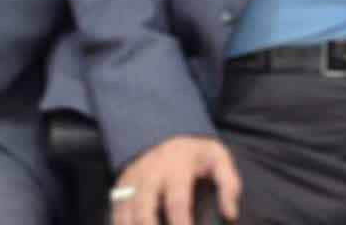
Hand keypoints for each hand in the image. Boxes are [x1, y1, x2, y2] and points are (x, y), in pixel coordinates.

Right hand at [112, 135, 241, 224]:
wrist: (163, 130)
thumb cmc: (194, 153)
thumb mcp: (217, 157)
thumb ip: (228, 183)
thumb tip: (231, 214)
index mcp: (176, 167)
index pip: (177, 202)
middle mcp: (149, 175)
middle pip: (144, 212)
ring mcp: (131, 182)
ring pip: (125, 215)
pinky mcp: (119, 189)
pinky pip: (115, 214)